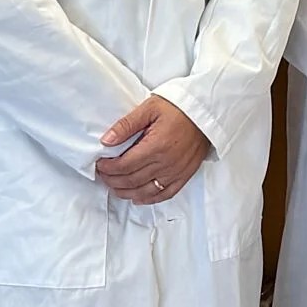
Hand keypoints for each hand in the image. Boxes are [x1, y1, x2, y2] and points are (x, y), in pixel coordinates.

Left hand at [95, 95, 211, 203]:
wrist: (206, 112)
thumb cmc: (178, 108)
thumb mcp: (149, 108)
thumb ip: (126, 125)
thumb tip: (106, 141)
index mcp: (156, 146)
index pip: (124, 166)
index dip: (107, 169)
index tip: (100, 165)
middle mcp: (166, 163)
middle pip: (131, 180)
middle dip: (112, 180)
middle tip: (103, 175)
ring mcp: (176, 171)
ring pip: (145, 191)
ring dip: (127, 192)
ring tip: (115, 187)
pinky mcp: (185, 175)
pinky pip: (165, 194)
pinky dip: (149, 199)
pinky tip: (138, 197)